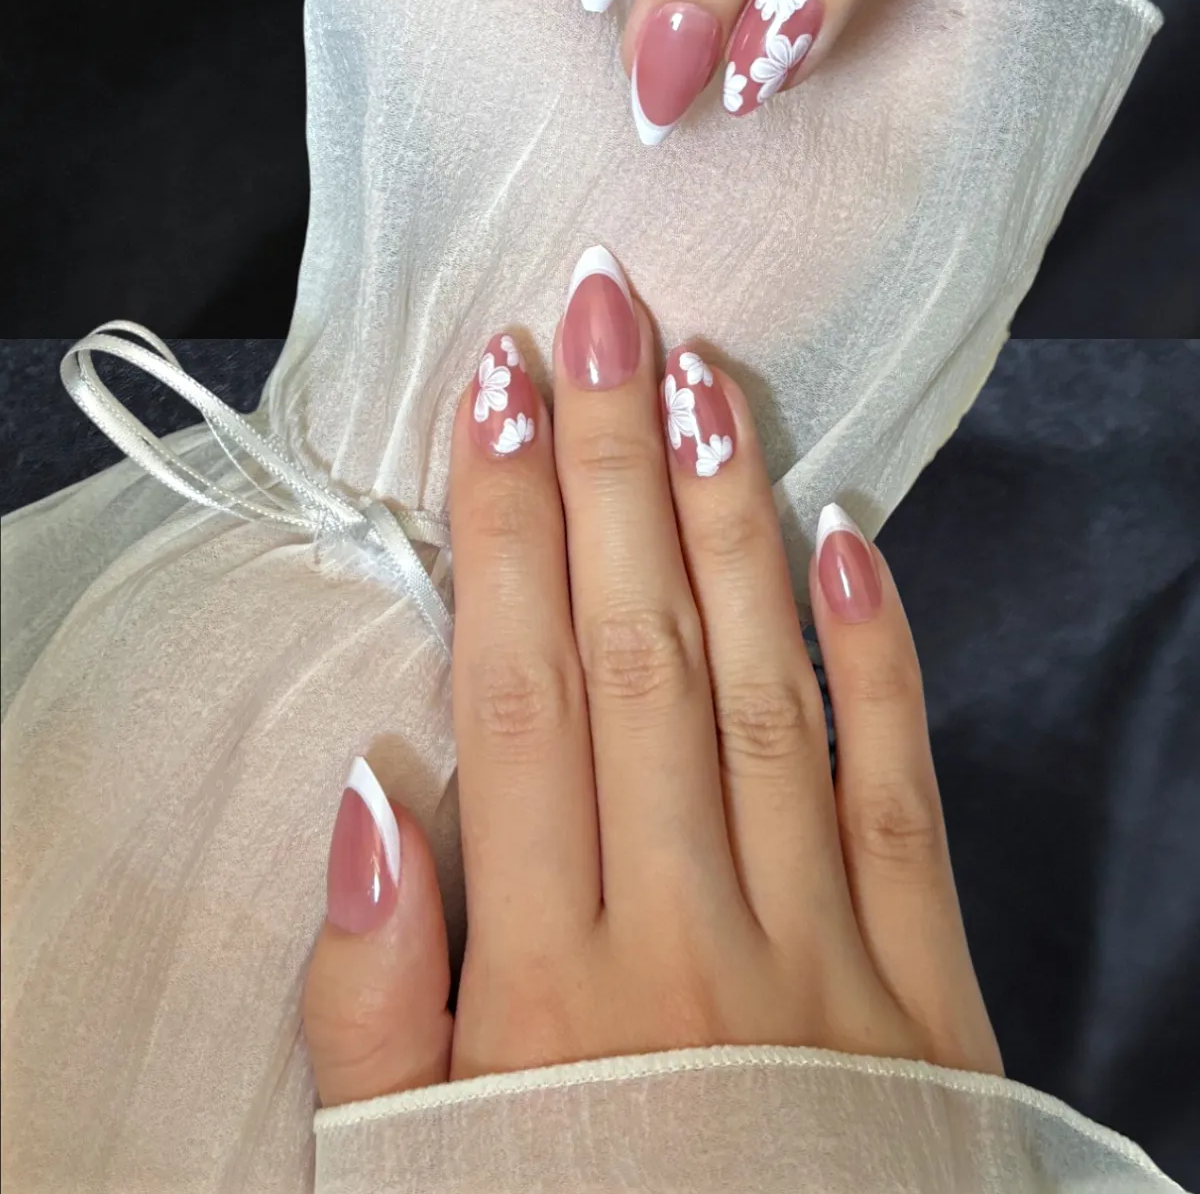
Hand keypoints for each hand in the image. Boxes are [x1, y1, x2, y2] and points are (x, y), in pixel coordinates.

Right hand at [303, 248, 1002, 1101]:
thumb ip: (376, 1000)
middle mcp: (690, 938)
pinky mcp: (927, 991)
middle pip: (643, 651)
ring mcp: (823, 957)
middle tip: (603, 311)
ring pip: (770, 689)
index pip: (520, 691)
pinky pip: (902, 794)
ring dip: (731, 521)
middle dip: (613, 466)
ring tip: (704, 378)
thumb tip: (373, 791)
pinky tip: (850, 535)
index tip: (497, 387)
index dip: (503, 524)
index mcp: (553, 982)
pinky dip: (879, 655)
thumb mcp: (410, 1180)